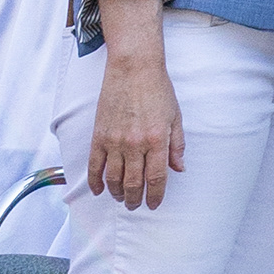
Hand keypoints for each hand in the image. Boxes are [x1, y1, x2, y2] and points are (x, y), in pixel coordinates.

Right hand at [83, 44, 185, 211]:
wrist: (133, 68)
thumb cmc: (158, 90)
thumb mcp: (176, 117)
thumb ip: (177, 146)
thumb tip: (179, 169)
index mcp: (158, 141)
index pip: (157, 178)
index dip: (155, 196)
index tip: (153, 204)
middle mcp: (136, 144)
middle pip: (133, 183)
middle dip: (134, 199)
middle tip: (134, 205)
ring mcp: (115, 141)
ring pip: (113, 179)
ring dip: (116, 193)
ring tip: (120, 198)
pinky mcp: (99, 136)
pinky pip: (94, 166)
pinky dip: (95, 181)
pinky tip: (99, 189)